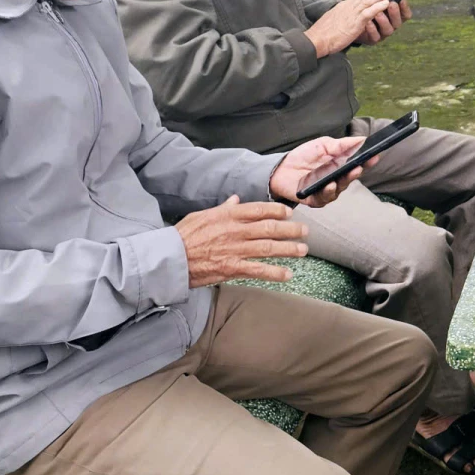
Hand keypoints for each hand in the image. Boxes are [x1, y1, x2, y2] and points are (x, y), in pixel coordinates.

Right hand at [177, 197, 308, 285]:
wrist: (169, 259)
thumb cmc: (183, 236)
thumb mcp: (201, 215)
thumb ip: (222, 208)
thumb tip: (236, 199)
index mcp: (227, 215)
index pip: (259, 209)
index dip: (277, 211)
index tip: (289, 213)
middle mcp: (235, 231)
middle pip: (270, 228)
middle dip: (291, 230)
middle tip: (305, 231)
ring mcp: (235, 250)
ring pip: (269, 248)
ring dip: (289, 249)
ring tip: (303, 250)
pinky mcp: (231, 268)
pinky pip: (258, 270)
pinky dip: (275, 272)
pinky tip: (288, 274)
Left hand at [270, 135, 368, 204]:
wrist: (281, 168)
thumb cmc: (303, 157)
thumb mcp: (323, 145)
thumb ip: (340, 144)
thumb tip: (361, 139)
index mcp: (340, 166)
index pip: (358, 164)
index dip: (367, 161)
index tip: (375, 155)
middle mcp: (337, 180)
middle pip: (350, 178)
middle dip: (357, 172)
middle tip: (360, 166)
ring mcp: (327, 191)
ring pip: (340, 189)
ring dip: (344, 182)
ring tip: (347, 174)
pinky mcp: (315, 199)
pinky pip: (324, 198)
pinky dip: (328, 192)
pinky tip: (329, 185)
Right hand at [306, 0, 401, 57]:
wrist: (316, 40)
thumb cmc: (325, 32)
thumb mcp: (336, 19)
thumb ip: (346, 15)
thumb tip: (352, 14)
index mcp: (345, 6)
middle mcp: (349, 7)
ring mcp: (351, 14)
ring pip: (369, 0)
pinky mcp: (353, 23)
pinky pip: (367, 13)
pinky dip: (377, 7)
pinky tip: (386, 3)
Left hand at [355, 0, 410, 44]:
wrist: (351, 23)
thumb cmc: (367, 10)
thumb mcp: (375, 0)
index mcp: (394, 16)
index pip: (405, 14)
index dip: (405, 8)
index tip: (401, 0)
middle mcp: (391, 25)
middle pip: (398, 22)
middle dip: (395, 13)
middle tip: (391, 4)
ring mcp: (382, 34)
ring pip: (388, 30)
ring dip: (384, 20)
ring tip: (378, 13)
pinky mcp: (372, 40)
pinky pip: (375, 36)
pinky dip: (372, 29)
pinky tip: (367, 22)